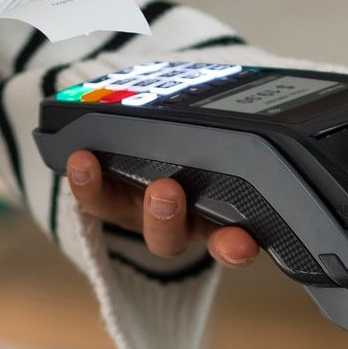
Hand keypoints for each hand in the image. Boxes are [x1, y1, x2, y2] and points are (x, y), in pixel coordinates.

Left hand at [65, 150, 258, 267]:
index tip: (244, 244)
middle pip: (172, 237)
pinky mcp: (110, 200)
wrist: (158, 144)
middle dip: (167, 217)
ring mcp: (142, 213)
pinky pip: (95, 199)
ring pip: (132, 221)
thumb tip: (267, 101)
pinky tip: (80, 159)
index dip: (236, 247)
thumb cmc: (203, 151)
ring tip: (124, 175)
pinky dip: (86, 182)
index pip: (229, 239)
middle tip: (166, 191)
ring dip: (116, 198)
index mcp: (216, 216)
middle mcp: (179, 222)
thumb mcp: (223, 152)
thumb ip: (235, 142)